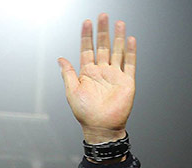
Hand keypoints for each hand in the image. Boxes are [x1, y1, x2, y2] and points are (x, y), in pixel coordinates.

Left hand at [58, 13, 135, 143]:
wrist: (101, 127)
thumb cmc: (85, 114)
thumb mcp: (72, 92)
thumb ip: (68, 74)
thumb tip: (60, 59)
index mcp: (88, 74)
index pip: (87, 50)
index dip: (86, 36)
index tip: (87, 22)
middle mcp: (102, 72)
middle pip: (102, 47)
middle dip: (102, 31)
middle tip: (103, 16)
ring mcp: (115, 76)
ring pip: (117, 51)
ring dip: (117, 37)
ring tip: (118, 22)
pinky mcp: (126, 82)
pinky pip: (130, 63)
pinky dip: (130, 52)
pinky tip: (130, 39)